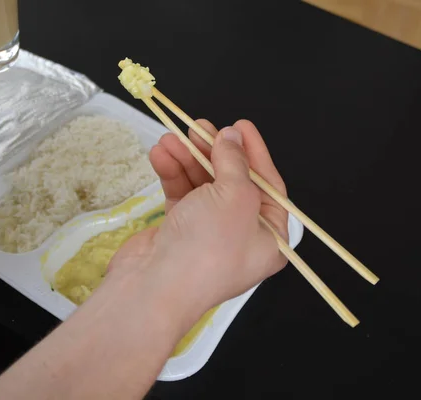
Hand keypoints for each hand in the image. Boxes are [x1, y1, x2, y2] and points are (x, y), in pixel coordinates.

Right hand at [0, 119, 289, 399]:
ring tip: (171, 137)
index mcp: (269, 237)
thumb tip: (232, 136)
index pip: (268, 186)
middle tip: (199, 127)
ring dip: (186, 159)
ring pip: (201, 186)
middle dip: (214, 153)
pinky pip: (180, 195)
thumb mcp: (234, 198)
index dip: (255, 153)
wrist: (152, 289)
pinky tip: (159, 155)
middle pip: (232, 182)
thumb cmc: (207, 248)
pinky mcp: (178, 231)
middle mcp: (240, 235)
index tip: (240, 125)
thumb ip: (235, 163)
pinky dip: (171, 174)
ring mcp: (207, 234)